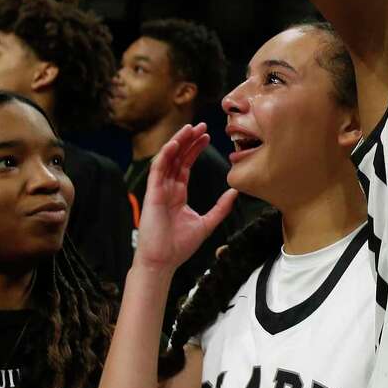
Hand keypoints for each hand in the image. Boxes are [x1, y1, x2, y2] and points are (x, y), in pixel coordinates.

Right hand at [134, 124, 236, 272]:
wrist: (163, 262)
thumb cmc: (179, 246)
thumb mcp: (207, 222)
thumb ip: (221, 207)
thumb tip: (235, 193)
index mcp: (177, 193)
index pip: (185, 164)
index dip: (195, 149)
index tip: (207, 136)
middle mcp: (167, 188)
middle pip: (177, 157)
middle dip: (188, 140)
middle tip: (201, 124)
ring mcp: (158, 190)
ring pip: (167, 159)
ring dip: (178, 142)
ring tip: (190, 128)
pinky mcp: (153, 195)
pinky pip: (157, 170)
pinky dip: (165, 155)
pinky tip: (175, 143)